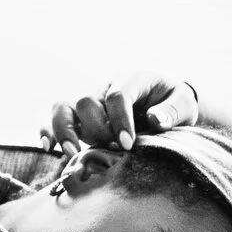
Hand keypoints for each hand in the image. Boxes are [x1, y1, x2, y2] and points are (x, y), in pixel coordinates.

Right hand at [41, 75, 199, 155]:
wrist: (166, 101)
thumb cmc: (174, 101)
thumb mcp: (184, 103)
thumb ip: (173, 110)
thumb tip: (154, 120)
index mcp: (133, 78)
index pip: (118, 95)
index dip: (119, 120)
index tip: (127, 144)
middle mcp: (106, 87)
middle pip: (87, 101)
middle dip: (98, 129)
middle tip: (115, 149)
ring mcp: (92, 102)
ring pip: (64, 107)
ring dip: (65, 130)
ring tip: (72, 152)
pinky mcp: (82, 118)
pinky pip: (57, 118)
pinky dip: (48, 130)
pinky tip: (48, 148)